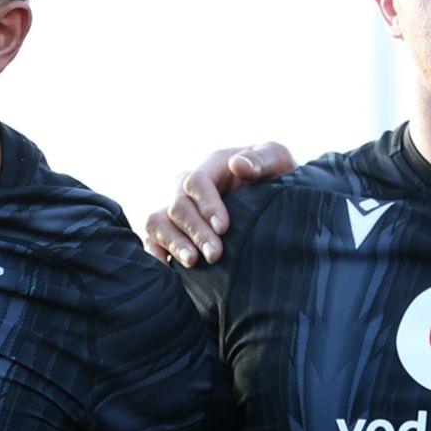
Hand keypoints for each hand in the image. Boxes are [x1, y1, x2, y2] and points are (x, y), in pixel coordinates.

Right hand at [143, 143, 293, 266]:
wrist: (277, 205)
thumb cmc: (277, 179)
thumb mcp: (278, 161)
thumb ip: (262, 159)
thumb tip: (238, 165)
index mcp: (211, 167)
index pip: (197, 182)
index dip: (206, 205)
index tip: (224, 228)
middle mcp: (188, 188)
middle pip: (178, 206)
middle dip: (195, 231)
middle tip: (215, 255)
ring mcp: (177, 210)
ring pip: (158, 222)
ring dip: (172, 242)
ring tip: (193, 262)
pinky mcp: (172, 232)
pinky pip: (152, 241)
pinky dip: (156, 254)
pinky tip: (171, 271)